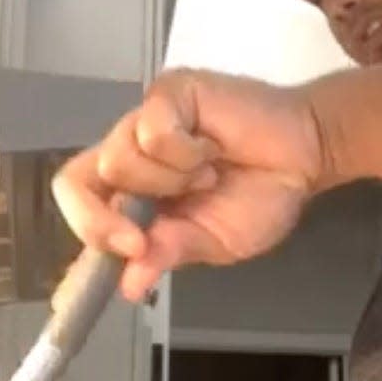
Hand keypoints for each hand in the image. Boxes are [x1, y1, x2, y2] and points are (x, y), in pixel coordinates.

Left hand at [52, 68, 324, 299]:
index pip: (83, 213)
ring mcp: (142, 121)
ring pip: (117, 160)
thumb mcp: (216, 242)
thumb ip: (170, 253)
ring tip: (208, 175)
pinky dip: (186, 152)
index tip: (110, 267)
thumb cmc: (262, 195)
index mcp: (133, 196)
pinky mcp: (166, 94)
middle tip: (140, 239)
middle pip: (74, 183)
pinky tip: (212, 148)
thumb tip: (130, 286)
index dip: (82, 240)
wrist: (307, 155)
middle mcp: (128, 156)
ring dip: (168, 182)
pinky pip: (152, 131)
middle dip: (102, 221)